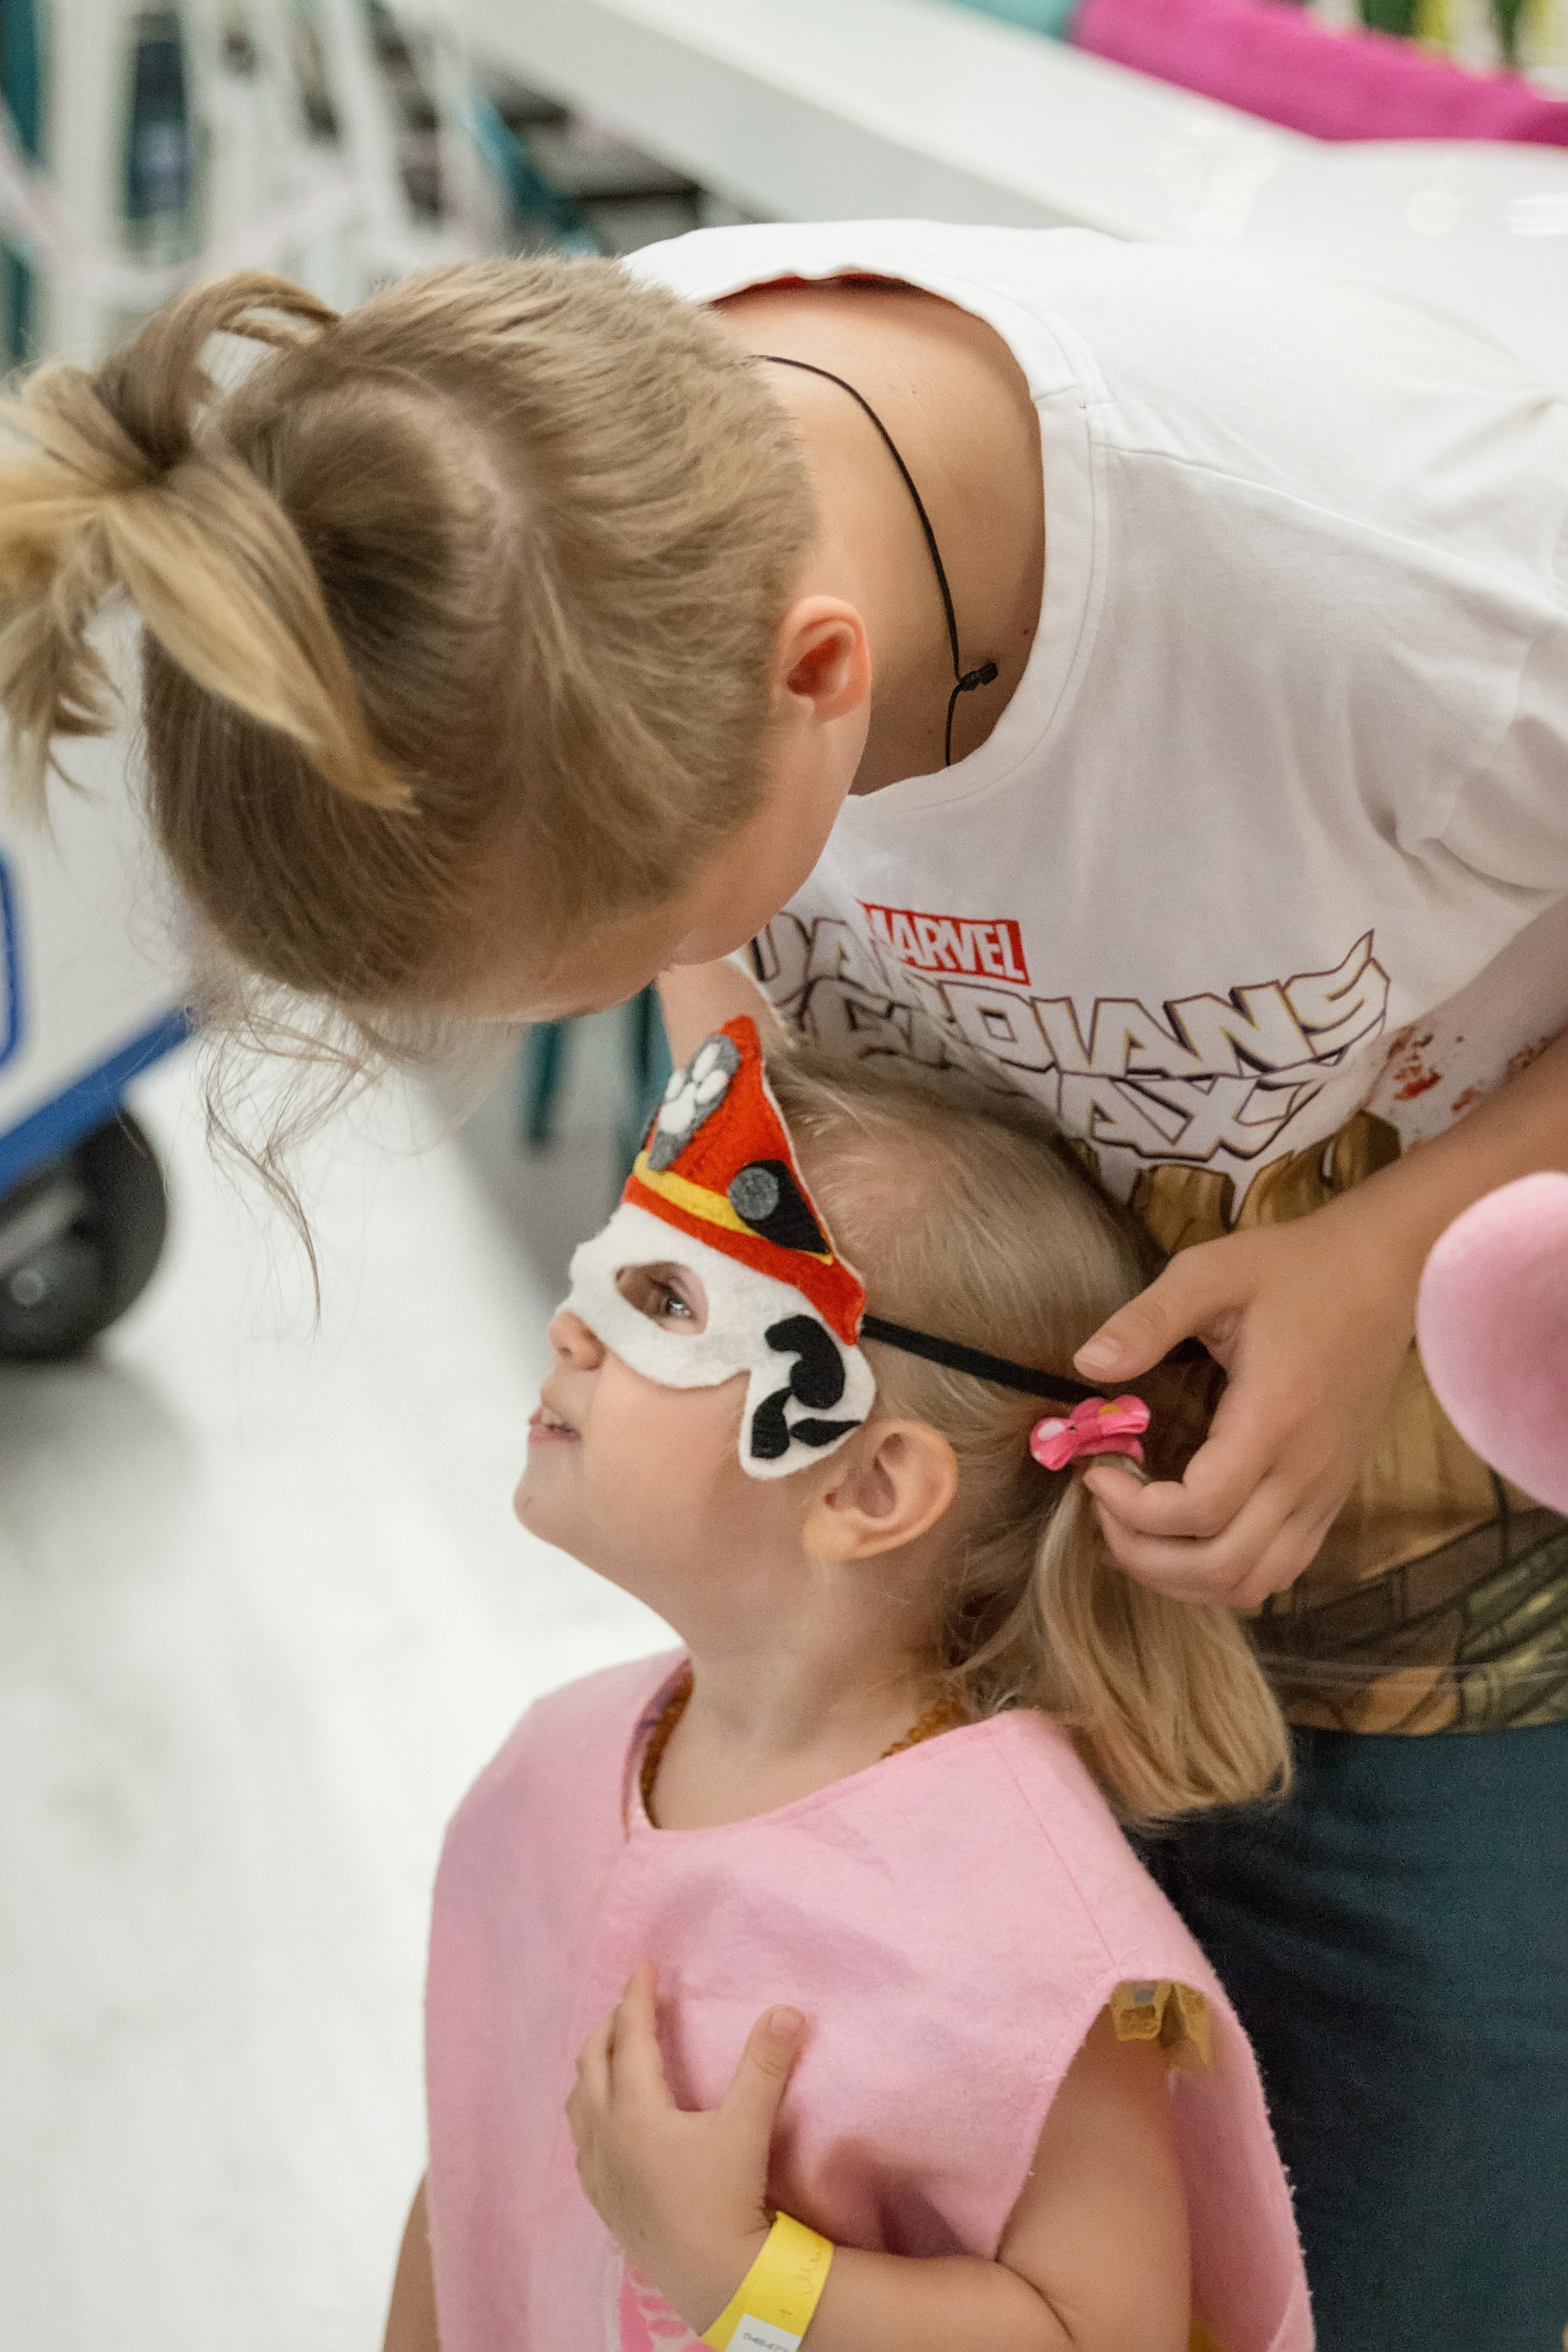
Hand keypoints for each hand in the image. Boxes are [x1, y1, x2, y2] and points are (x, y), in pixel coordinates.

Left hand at [567, 1960, 803, 2333]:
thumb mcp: (748, 2127)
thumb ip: (765, 2065)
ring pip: (578, 2103)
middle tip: (631, 2004)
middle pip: (592, 2063)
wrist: (713, 2278)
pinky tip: (602, 2120)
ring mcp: (599, 2171)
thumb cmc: (728, 2200)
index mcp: (636, 2110)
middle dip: (609, 2026)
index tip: (643, 1966)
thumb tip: (786, 2010)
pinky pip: (580, 2142)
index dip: (637, 1998)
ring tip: (609, 2052)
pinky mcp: (603, 2201)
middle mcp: (607, 2135)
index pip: (630, 2037)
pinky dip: (586, 2113)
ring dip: (592, 2068)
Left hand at [1072, 1187, 1418, 1606]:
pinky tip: (1183, 1534)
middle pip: (1224, 1567)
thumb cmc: (1295, 1270)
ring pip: (1254, 1582)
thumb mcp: (1211, 1272)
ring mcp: (1325, 1492)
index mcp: (1275, 1418)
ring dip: (1183, 1576)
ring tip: (1136, 1529)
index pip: (1199, 1510)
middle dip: (1146, 1555)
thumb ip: (1148, 1319)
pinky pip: (1279, 1568)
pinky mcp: (1331, 1496)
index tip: (1096, 1469)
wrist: (1384, 1275)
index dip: (1133, 1508)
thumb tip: (1086, 1363)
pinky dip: (1223, 1572)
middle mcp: (1307, 1471)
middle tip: (1104, 1506)